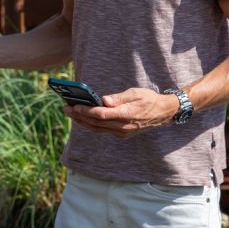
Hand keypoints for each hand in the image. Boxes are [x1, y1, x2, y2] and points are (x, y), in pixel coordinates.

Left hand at [63, 88, 178, 138]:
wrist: (163, 113)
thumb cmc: (148, 99)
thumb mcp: (135, 93)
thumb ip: (118, 98)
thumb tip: (103, 100)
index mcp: (126, 115)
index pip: (101, 114)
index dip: (86, 111)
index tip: (74, 106)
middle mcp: (123, 127)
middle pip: (96, 123)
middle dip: (79, 116)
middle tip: (66, 108)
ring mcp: (122, 132)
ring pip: (97, 129)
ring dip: (82, 121)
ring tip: (70, 113)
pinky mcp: (122, 134)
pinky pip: (103, 130)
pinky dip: (91, 124)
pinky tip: (83, 118)